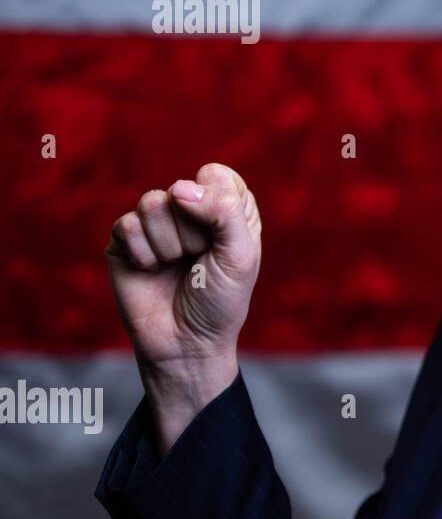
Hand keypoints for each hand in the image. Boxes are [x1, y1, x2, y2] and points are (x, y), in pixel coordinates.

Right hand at [105, 163, 261, 449]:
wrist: (186, 344)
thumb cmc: (220, 300)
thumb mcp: (241, 255)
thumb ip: (224, 212)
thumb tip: (179, 188)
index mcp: (225, 208)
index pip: (216, 175)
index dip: (218, 205)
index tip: (223, 238)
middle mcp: (189, 210)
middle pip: (182, 188)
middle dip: (194, 233)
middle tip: (197, 262)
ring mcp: (155, 224)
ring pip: (152, 202)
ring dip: (169, 245)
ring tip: (175, 266)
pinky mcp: (124, 241)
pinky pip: (126, 225)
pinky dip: (144, 254)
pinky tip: (151, 271)